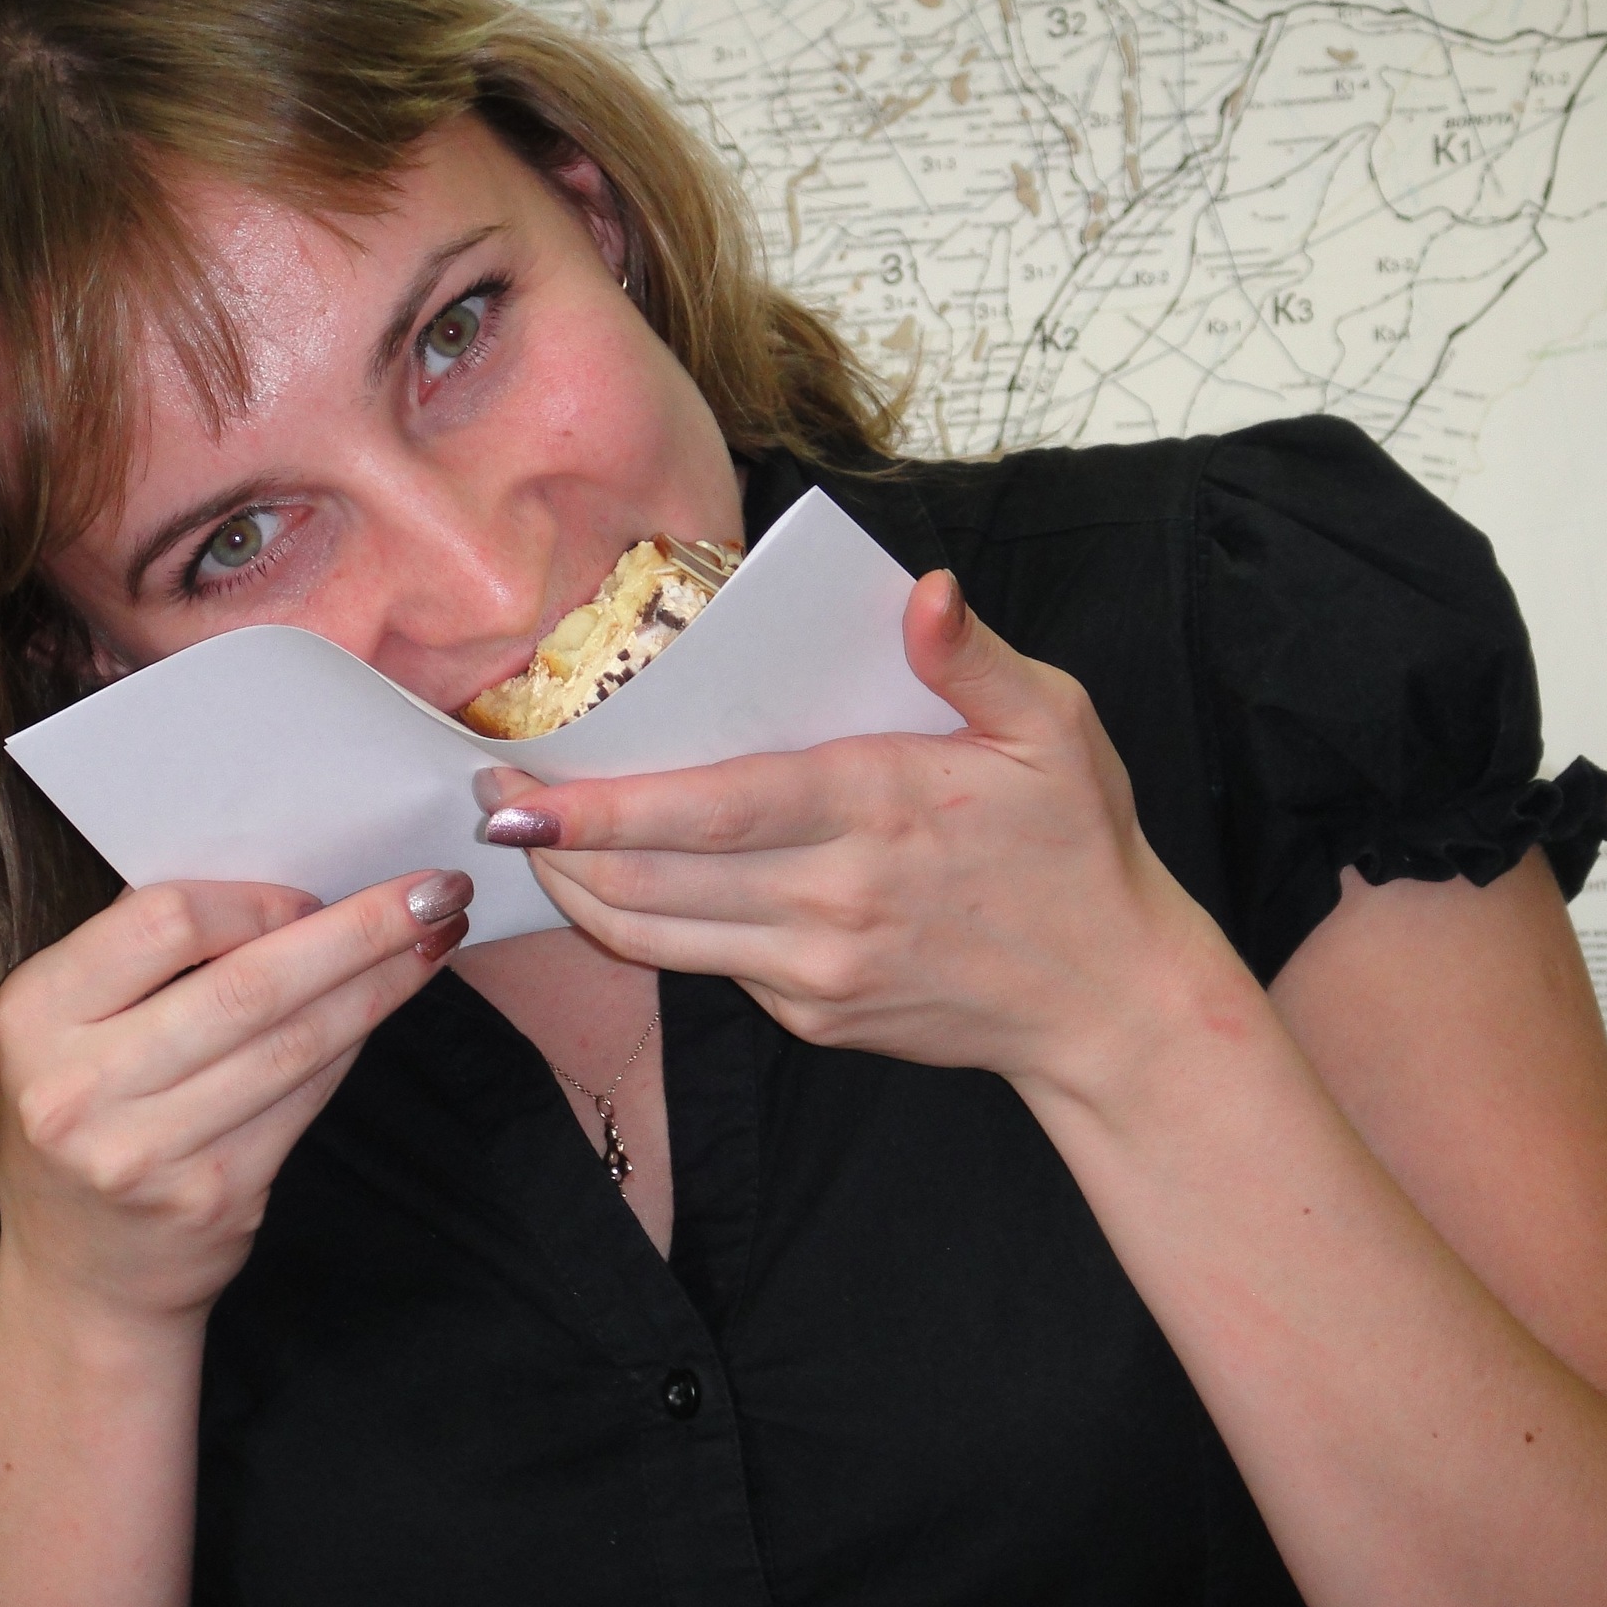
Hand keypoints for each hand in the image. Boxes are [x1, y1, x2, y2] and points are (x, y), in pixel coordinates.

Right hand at [0, 869, 472, 1326]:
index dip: (257, 900)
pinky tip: (389, 1005)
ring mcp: (147, 1149)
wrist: (84, 1274)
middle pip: (251, 983)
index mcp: (38, 1010)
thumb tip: (292, 886)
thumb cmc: (92, 1116)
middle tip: (438, 891)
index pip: (166, 921)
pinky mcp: (212, 1195)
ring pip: (293, 1042)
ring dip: (380, 983)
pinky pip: (306, 1098)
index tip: (318, 891)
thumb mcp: (75, 1023)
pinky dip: (355, 1042)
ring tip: (437, 941)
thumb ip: (152, 955)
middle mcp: (81, 1083)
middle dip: (360, 930)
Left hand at [479, 571, 1243, 1103]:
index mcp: (876, 808)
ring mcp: (816, 971)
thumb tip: (920, 590)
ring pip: (659, 939)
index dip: (600, 809)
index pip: (705, 811)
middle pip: (651, 884)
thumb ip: (974, 657)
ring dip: (580, 894)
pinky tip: (623, 886)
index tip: (518, 792)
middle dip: (554, 846)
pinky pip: (709, 967)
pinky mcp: (813, 1016)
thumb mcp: (1056, 728)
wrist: (1112, 1003)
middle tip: (494, 801)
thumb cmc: (1078, 848)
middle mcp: (832, 900)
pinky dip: (651, 928)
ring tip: (535, 844)